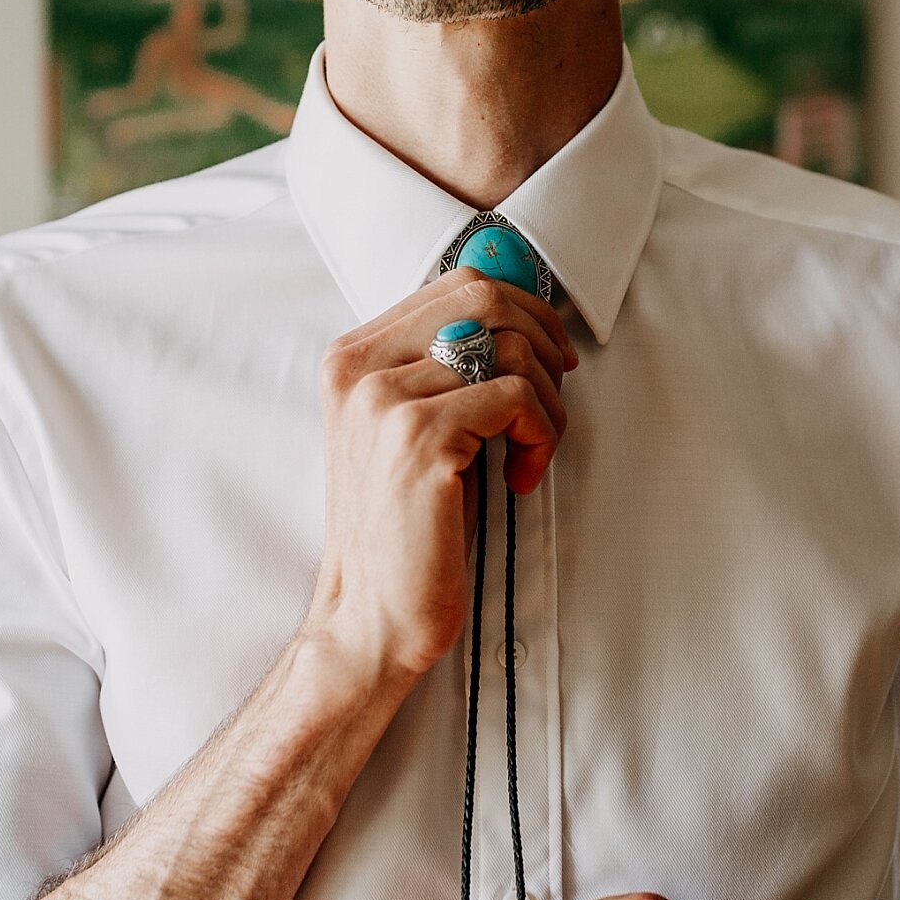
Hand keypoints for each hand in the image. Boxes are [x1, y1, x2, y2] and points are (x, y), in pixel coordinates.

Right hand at [306, 267, 577, 684]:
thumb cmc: (408, 528)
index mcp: (352, 358)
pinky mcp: (419, 439)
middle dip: (543, 346)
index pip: (457, 284)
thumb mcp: (415, 431)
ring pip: (510, 349)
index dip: (523, 312)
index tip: (548, 362)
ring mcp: (384, 400)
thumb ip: (445, 373)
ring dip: (546, 402)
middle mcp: (359, 368)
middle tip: (548, 408)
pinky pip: (516, 399)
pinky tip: (521, 479)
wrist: (370, 616)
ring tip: (532, 452)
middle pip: (487, 298)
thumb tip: (523, 324)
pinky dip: (540, 436)